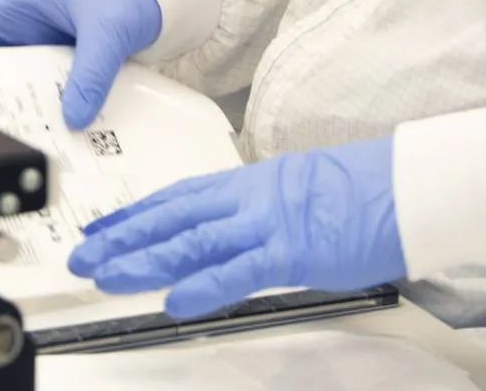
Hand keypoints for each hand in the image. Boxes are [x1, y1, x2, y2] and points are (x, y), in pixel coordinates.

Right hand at [0, 0, 160, 128]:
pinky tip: (42, 145)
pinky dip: (42, 117)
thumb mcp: (106, 29)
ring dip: (12, 112)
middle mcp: (25, 32)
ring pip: (16, 87)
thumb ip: (91, 71)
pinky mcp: (66, 73)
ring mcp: (44, 54)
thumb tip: (73, 119)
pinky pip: (46, 97)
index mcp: (19, 7)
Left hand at [68, 135, 403, 317]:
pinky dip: (204, 285)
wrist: (404, 185)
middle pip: (171, 218)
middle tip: (81, 258)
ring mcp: (266, 223)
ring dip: (144, 260)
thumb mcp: (293, 194)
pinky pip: (240, 269)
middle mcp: (246, 198)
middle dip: (122, 238)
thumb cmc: (357, 193)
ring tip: (106, 276)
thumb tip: (230, 234)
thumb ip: (255, 213)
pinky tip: (174, 301)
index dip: (134, 214)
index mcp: (245, 184)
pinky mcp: (292, 250)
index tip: (100, 229)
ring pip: (191, 241)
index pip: (175, 199)